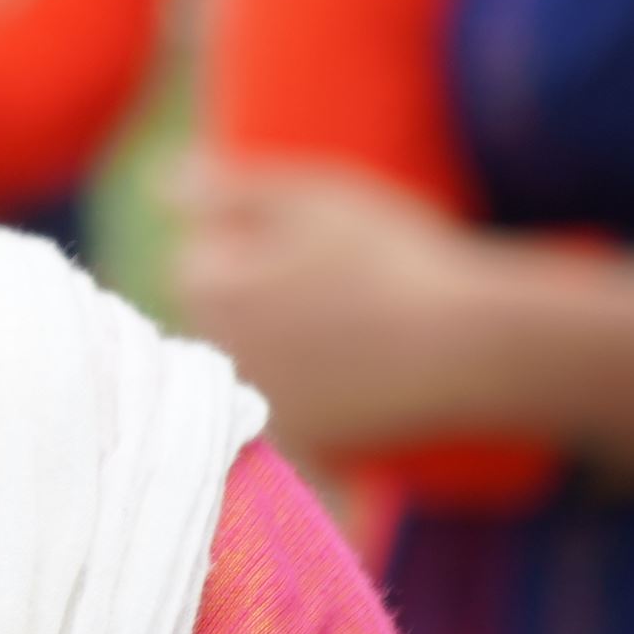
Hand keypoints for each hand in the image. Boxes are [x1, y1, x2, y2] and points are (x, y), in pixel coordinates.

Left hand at [172, 156, 503, 457]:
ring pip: (253, 369)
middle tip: (331, 291)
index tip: (305, 249)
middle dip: (254, 304)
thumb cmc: (392, 261)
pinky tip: (350, 382)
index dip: (248, 247)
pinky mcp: (306, 450)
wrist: (474, 350)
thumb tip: (159, 183)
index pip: (200, 262)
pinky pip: (287, 422)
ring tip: (345, 333)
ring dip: (280, 352)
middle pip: (221, 321)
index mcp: (210, 292)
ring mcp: (259, 409)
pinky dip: (310, 403)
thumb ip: (226, 190)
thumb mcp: (308, 200)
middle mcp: (220, 359)